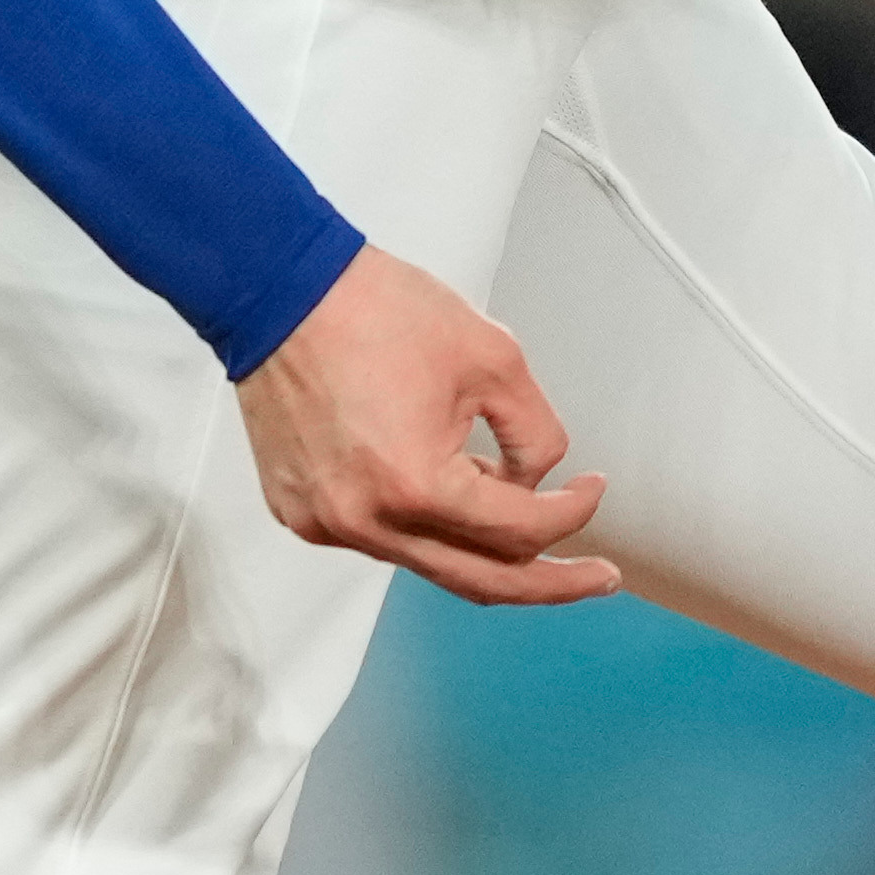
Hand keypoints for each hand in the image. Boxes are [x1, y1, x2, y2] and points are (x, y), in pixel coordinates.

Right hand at [236, 248, 617, 605]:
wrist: (279, 292)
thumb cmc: (370, 310)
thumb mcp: (493, 359)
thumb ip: (535, 434)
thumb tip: (536, 481)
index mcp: (414, 485)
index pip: (520, 532)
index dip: (573, 513)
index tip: (593, 489)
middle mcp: (366, 521)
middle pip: (481, 580)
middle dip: (548, 582)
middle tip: (596, 577)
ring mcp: (327, 523)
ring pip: (430, 560)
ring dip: (481, 541)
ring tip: (511, 496)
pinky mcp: (303, 514)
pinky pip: (383, 538)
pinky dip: (425, 523)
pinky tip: (444, 482)